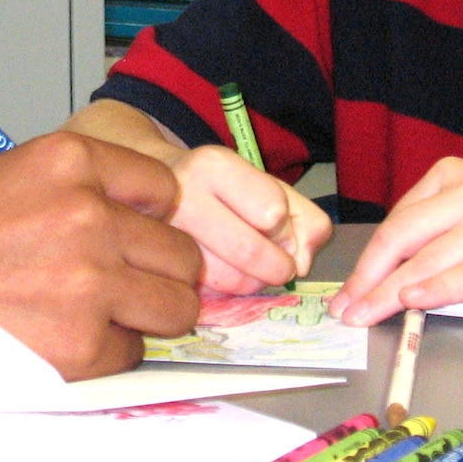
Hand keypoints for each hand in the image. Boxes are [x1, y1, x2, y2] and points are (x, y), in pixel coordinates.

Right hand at [0, 131, 202, 378]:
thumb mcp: (7, 177)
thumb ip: (75, 190)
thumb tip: (137, 220)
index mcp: (69, 160)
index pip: (164, 190)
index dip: (150, 220)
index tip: (135, 238)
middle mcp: (87, 212)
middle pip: (181, 253)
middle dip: (157, 274)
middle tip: (121, 288)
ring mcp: (89, 279)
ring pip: (174, 306)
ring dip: (144, 317)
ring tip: (96, 317)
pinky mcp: (81, 342)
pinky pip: (130, 354)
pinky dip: (104, 355)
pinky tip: (57, 342)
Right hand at [168, 144, 330, 292]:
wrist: (156, 192)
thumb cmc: (222, 191)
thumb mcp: (269, 186)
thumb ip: (306, 219)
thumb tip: (302, 264)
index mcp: (214, 166)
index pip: (272, 211)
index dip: (285, 227)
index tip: (276, 226)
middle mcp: (182, 197)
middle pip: (250, 251)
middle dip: (278, 266)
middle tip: (280, 266)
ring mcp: (164, 236)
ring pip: (231, 281)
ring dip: (254, 282)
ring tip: (249, 267)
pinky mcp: (160, 269)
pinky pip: (210, 296)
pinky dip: (227, 293)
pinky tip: (220, 272)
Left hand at [329, 157, 462, 326]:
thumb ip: (448, 227)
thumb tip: (400, 269)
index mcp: (454, 177)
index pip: (397, 222)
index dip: (367, 260)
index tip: (347, 288)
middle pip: (401, 239)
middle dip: (366, 279)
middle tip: (344, 309)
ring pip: (427, 260)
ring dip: (388, 293)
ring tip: (365, 316)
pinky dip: (436, 288)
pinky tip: (412, 301)